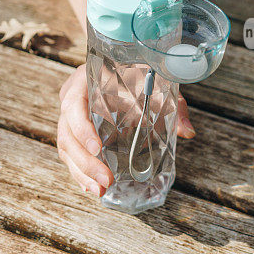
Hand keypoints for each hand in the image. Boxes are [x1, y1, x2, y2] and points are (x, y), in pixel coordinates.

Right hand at [57, 64, 194, 196]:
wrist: (123, 63)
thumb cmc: (137, 71)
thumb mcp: (156, 83)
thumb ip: (172, 105)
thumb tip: (188, 133)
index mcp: (83, 80)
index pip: (73, 105)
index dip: (82, 128)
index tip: (98, 148)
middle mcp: (71, 98)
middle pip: (66, 132)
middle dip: (85, 161)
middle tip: (106, 180)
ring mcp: (69, 116)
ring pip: (65, 147)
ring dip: (81, 172)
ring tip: (99, 190)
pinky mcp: (73, 131)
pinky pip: (70, 154)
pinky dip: (80, 172)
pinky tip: (92, 186)